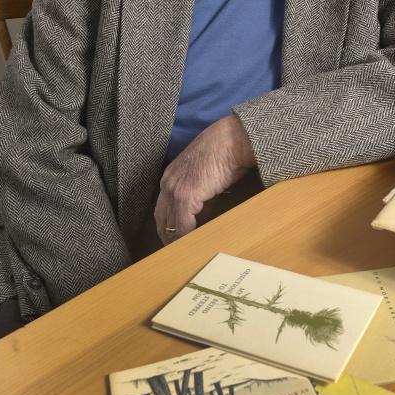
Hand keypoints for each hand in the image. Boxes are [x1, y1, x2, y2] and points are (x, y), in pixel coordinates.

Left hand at [155, 114, 255, 243]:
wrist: (232, 141)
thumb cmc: (225, 155)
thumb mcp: (207, 179)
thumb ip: (200, 200)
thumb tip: (198, 220)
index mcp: (170, 177)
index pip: (162, 209)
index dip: (167, 227)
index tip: (174, 240)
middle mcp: (168, 183)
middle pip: (162, 219)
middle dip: (168, 238)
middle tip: (176, 252)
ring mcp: (175, 190)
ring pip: (171, 225)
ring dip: (177, 241)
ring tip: (185, 253)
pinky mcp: (187, 196)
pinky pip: (183, 224)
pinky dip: (187, 237)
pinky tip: (194, 244)